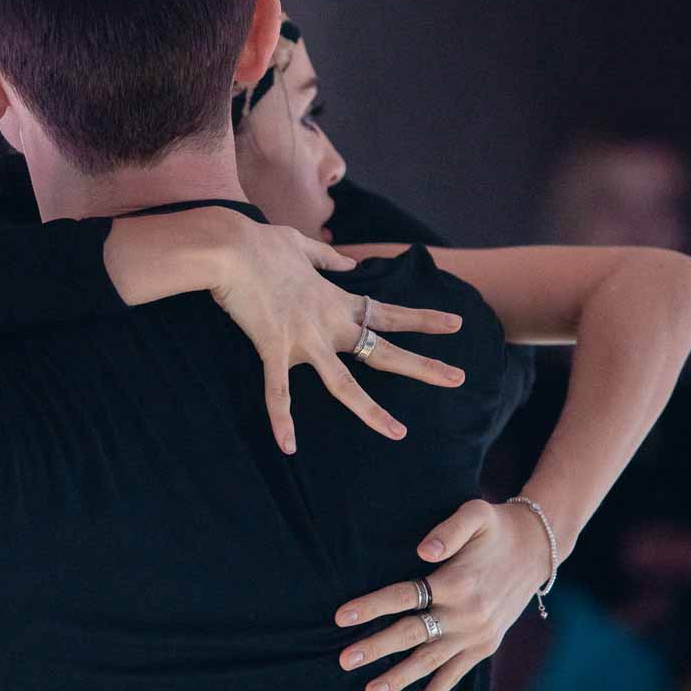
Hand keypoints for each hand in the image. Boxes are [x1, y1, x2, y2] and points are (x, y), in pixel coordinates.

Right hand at [209, 221, 465, 452]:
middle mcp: (330, 324)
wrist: (231, 248)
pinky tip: (287, 446)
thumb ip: (328, 259)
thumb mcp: (301, 245)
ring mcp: (305, 339)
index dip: (424, 320)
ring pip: (345, 384)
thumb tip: (349, 264)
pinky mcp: (274, 348)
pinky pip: (278, 392)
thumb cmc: (260, 244)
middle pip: (385, 351)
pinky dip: (281, 419)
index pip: (390, 313)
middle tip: (459, 378)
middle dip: (424, 366)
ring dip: (372, 412)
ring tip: (399, 433)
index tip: (456, 324)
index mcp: (337, 301)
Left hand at [331, 499, 550, 690]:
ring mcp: (476, 635)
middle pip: (412, 634)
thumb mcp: (475, 515)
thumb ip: (448, 530)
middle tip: (343, 660)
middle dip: (376, 649)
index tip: (340, 617)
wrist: (537, 550)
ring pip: (430, 662)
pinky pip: (455, 675)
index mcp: (457, 581)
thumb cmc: (496, 529)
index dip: (371, 606)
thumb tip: (423, 551)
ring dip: (399, 679)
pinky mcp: (484, 647)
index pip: (404, 596)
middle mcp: (467, 613)